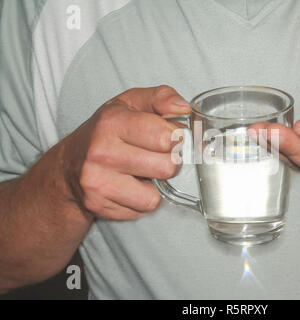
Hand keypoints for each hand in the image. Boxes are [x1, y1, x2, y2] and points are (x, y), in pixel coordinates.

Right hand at [62, 86, 189, 219]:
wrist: (69, 165)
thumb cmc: (106, 132)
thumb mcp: (130, 103)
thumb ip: (161, 98)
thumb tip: (184, 108)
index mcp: (112, 122)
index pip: (165, 137)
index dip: (177, 138)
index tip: (171, 137)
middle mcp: (102, 152)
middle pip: (166, 167)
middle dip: (169, 162)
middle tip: (157, 156)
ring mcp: (98, 181)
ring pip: (155, 194)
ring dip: (156, 185)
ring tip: (143, 172)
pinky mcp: (99, 205)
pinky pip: (143, 208)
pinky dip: (143, 199)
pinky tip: (132, 186)